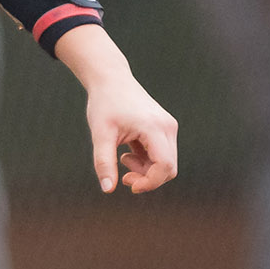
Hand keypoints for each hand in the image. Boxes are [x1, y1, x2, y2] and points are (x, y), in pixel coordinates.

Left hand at [83, 71, 178, 193]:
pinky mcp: (164, 127)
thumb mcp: (100, 134)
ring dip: (145, 169)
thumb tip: (107, 189)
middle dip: (147, 178)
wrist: (110, 79)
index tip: (128, 184)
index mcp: (154, 127)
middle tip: (124, 176)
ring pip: (166, 162)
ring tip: (123, 157)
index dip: (149, 182)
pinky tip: (128, 151)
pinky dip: (146, 160)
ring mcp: (167, 127)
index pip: (165, 166)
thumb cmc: (104, 103)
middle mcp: (167, 127)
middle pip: (169, 168)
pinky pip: (162, 154)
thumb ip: (104, 162)